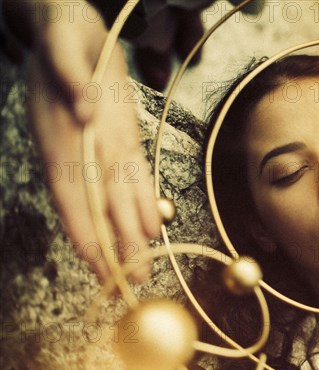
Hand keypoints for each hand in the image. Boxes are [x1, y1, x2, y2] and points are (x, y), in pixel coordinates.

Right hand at [7, 1, 160, 281]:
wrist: (75, 29)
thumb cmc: (63, 39)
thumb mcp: (63, 48)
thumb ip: (72, 80)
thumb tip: (86, 111)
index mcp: (60, 137)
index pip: (72, 192)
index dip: (83, 228)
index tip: (95, 260)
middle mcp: (81, 151)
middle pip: (98, 205)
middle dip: (113, 244)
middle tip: (128, 282)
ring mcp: (101, 147)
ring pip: (117, 197)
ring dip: (129, 232)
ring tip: (141, 265)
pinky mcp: (120, 138)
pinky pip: (132, 176)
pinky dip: (141, 201)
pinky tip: (149, 226)